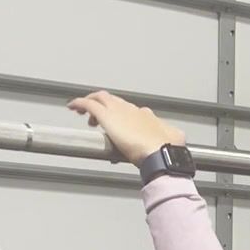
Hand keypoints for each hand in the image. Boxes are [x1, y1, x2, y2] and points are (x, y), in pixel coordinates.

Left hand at [68, 92, 184, 164]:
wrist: (160, 150)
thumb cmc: (166, 147)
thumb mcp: (174, 138)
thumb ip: (171, 136)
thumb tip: (177, 138)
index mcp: (145, 115)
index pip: (130, 109)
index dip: (122, 114)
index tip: (118, 123)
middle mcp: (131, 109)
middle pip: (113, 100)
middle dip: (104, 106)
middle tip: (96, 117)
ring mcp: (118, 111)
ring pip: (99, 98)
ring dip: (91, 104)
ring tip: (84, 114)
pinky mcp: (106, 116)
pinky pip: (87, 104)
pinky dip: (79, 103)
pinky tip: (73, 106)